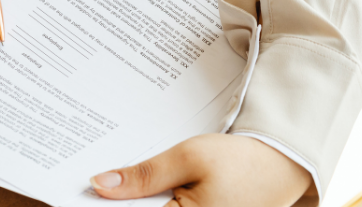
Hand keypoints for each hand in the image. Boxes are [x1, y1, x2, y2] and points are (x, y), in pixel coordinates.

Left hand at [89, 134, 311, 206]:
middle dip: (120, 200)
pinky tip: (138, 191)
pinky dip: (152, 201)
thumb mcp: (187, 159)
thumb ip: (143, 177)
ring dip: (137, 200)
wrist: (281, 164)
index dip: (107, 203)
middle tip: (95, 182)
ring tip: (112, 185)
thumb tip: (100, 185)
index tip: (80, 192)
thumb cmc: (238, 160)